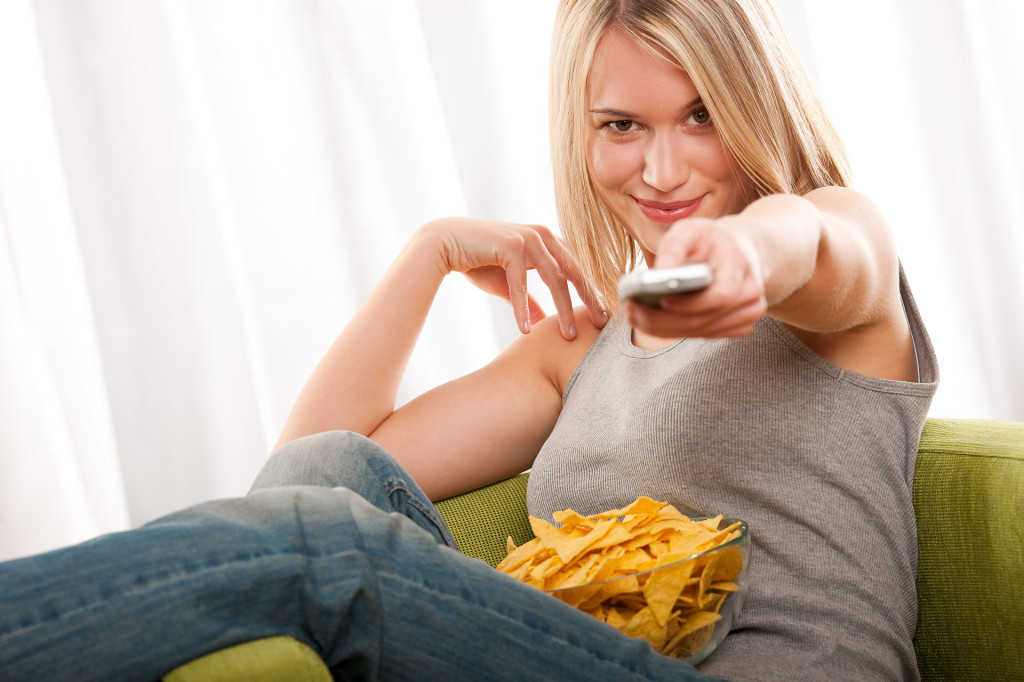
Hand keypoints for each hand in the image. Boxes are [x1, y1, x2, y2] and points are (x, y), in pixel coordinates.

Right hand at [428, 217, 607, 338]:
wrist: (446, 243)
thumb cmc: (478, 261)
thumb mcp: (509, 285)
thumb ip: (529, 301)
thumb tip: (542, 324)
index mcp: (548, 241)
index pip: (577, 268)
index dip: (591, 291)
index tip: (602, 315)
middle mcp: (543, 236)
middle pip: (574, 272)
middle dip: (589, 299)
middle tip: (602, 325)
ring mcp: (528, 238)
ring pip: (555, 278)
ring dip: (562, 309)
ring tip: (569, 336)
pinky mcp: (511, 245)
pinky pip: (521, 283)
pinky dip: (523, 308)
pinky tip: (526, 330)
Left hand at [626, 217, 765, 337]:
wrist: (738, 250)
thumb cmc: (709, 240)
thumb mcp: (690, 230)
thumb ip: (674, 246)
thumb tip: (659, 272)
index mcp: (741, 266)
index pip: (720, 296)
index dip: (689, 304)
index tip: (661, 300)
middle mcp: (751, 294)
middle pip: (703, 321)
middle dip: (662, 320)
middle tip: (631, 312)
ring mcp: (748, 314)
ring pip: (700, 332)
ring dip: (663, 329)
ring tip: (635, 316)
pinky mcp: (739, 326)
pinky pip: (703, 335)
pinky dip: (675, 331)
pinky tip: (653, 322)